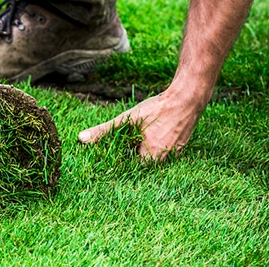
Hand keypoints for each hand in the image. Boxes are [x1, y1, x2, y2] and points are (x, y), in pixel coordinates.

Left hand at [77, 90, 205, 161]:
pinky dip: (156, 146)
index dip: (120, 163)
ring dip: (144, 152)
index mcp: (150, 158)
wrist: (187, 98)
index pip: (130, 170)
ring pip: (155, 159)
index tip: (111, 158)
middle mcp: (165, 161)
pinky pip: (165, 152)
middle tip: (124, 146)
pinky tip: (151, 136)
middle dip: (132, 157)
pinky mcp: (182, 147)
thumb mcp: (127, 119)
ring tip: (136, 141)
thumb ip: (104, 131)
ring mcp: (175, 155)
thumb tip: (81, 139)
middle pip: (142, 165)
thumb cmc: (157, 109)